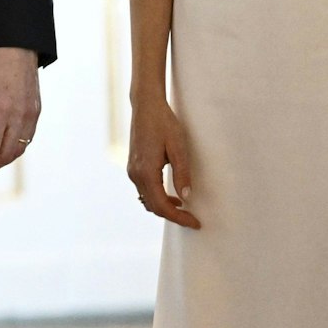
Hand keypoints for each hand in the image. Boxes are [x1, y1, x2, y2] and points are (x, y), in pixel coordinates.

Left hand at [0, 47, 39, 180]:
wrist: (16, 47)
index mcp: (1, 111)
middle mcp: (19, 116)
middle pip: (6, 155)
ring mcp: (30, 115)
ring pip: (18, 150)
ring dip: (3, 162)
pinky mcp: (36, 112)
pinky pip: (27, 139)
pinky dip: (14, 149)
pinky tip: (3, 150)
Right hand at [126, 96, 198, 228]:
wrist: (146, 105)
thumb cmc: (164, 123)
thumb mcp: (178, 147)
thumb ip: (182, 173)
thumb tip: (185, 197)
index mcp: (146, 172)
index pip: (161, 206)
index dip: (179, 217)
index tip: (195, 222)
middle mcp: (135, 174)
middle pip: (153, 206)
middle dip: (173, 216)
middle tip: (193, 220)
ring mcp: (132, 170)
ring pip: (147, 200)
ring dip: (164, 208)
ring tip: (184, 210)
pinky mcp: (133, 166)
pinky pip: (145, 190)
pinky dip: (157, 198)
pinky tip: (172, 196)